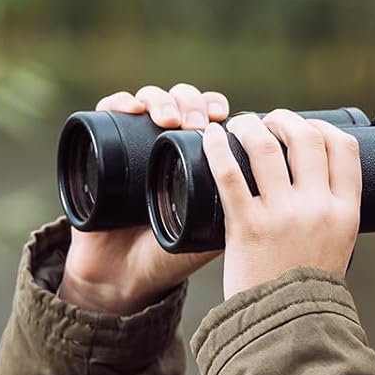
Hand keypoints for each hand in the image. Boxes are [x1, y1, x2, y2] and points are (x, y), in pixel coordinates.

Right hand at [59, 84, 230, 314]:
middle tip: (197, 122)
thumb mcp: (212, 235)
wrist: (120, 276)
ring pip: (150, 98)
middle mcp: (164, 143)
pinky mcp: (98, 150)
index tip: (224, 116)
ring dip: (162, 99)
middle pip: (182, 99)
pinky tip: (131, 108)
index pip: (208, 112)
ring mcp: (132, 143)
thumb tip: (276, 196)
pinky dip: (119, 102)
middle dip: (192, 102)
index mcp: (194, 156)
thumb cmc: (169, 256)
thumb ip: (240, 217)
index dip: (215, 105)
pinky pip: (108, 113)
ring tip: (169, 120)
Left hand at [204, 110, 361, 299]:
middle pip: (306, 137)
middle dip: (284, 120)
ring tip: (239, 126)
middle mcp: (318, 208)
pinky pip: (229, 174)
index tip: (305, 127)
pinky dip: (217, 147)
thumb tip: (316, 175)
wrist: (289, 323)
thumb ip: (333, 209)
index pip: (344, 147)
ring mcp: (282, 216)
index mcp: (345, 210)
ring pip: (266, 147)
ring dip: (250, 126)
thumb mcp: (340, 243)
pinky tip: (211, 137)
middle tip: (268, 122)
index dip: (322, 127)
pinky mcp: (247, 226)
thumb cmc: (309, 285)